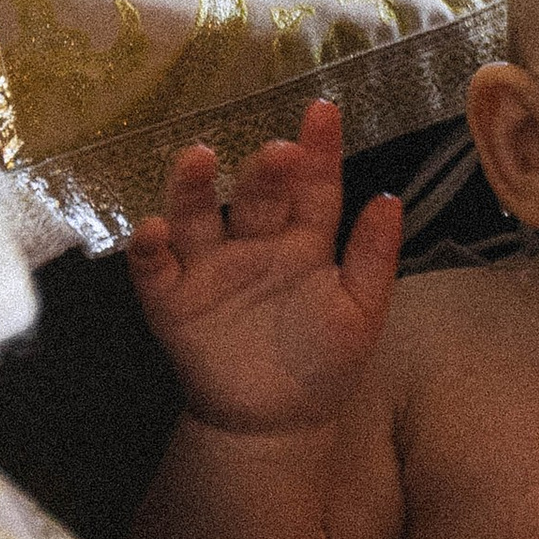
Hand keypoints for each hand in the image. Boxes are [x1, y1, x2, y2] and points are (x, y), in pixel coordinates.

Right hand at [127, 97, 399, 435]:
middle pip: (256, 196)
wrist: (276, 426)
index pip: (314, 188)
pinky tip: (152, 229)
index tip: (324, 111)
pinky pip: (153, 269)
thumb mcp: (361, 314)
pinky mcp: (172, 301)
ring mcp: (210, 268)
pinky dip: (147, 248)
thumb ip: (374, 259)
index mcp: (304, 240)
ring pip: (197, 216)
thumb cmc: (323, 364)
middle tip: (278, 151)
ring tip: (200, 158)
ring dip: (194, 187)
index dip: (319, 151)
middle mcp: (254, 242)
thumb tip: (390, 198)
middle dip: (266, 171)